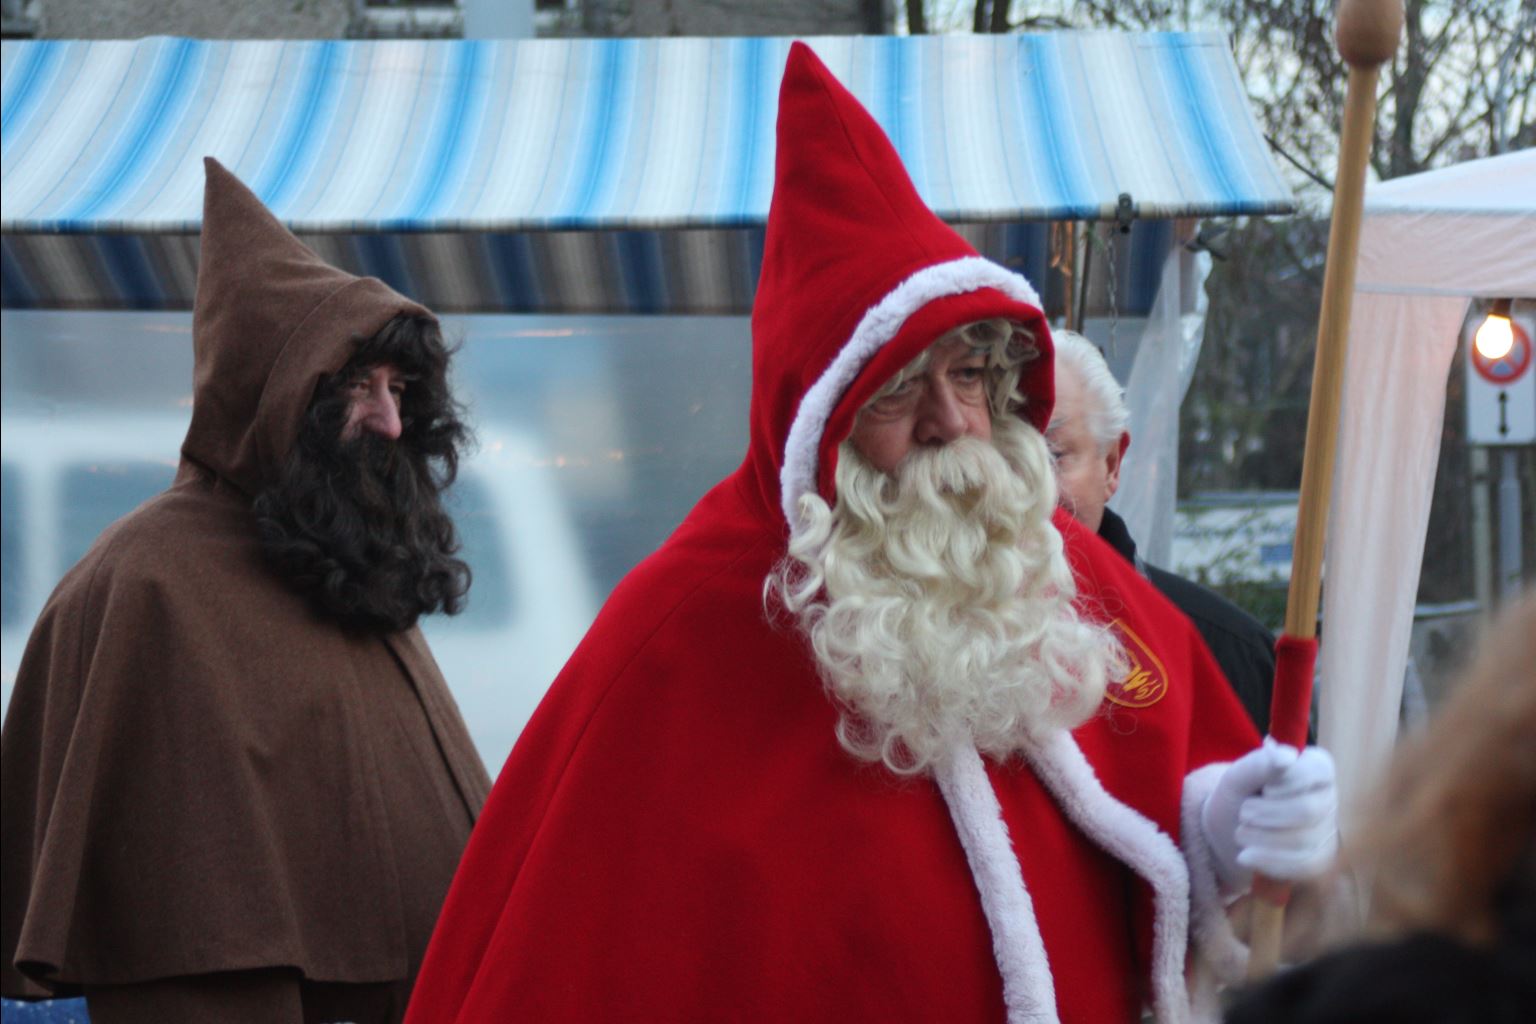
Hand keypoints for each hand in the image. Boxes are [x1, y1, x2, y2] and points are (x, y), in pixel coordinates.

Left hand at [1201, 739, 1338, 893]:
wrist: (1227, 833)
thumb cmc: (1238, 796)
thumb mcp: (1238, 776)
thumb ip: (1260, 763)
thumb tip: (1287, 756)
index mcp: (1315, 768)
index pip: (1318, 770)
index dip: (1286, 782)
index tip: (1264, 789)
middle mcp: (1328, 798)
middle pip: (1308, 810)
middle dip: (1266, 814)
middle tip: (1244, 813)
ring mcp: (1327, 831)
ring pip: (1304, 840)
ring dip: (1261, 838)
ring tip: (1242, 832)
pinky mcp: (1319, 860)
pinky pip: (1302, 865)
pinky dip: (1268, 860)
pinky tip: (1246, 856)